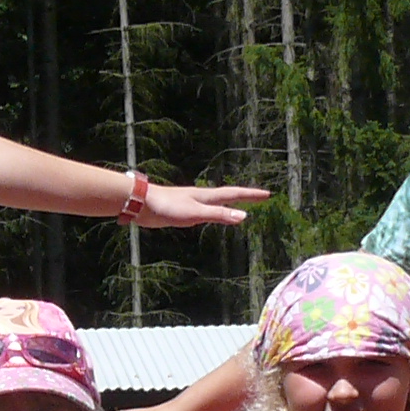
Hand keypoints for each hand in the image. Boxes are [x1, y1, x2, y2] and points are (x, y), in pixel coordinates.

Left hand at [123, 182, 267, 229]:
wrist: (142, 204)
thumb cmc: (168, 207)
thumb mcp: (196, 213)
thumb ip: (219, 214)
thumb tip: (244, 216)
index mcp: (207, 196)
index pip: (235, 194)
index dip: (251, 195)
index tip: (267, 194)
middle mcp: (202, 198)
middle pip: (229, 196)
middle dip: (245, 196)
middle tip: (260, 197)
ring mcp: (193, 203)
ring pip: (217, 203)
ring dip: (231, 203)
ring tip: (240, 205)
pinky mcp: (183, 211)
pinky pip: (207, 211)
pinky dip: (216, 212)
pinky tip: (211, 215)